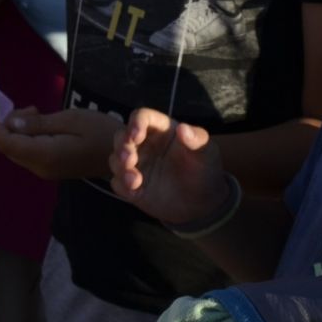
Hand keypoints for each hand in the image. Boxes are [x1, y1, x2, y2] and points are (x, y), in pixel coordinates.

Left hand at [0, 105, 116, 180]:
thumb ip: (38, 123)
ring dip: (19, 130)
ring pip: (17, 150)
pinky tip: (43, 123)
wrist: (125, 155)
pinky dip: (28, 136)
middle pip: (8, 147)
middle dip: (7, 125)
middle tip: (31, 106)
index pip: (6, 142)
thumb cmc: (101, 131)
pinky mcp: (51, 168)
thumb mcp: (70, 119)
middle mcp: (40, 167)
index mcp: (44, 155)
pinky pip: (29, 152)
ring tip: (38, 110)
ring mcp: (46, 170)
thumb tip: (10, 122)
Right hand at [111, 108, 229, 225]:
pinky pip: (117, 182)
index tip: (136, 136)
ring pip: (115, 159)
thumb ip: (197, 139)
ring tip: (135, 181)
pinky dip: (122, 186)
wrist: (202, 203)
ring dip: (120, 168)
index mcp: (161, 130)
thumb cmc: (205, 170)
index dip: (135, 123)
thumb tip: (183, 128)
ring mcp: (137, 164)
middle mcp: (144, 144)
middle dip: (121, 146)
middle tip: (129, 160)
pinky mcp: (131, 185)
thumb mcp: (206, 153)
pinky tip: (136, 194)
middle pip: (121, 136)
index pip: (141, 117)